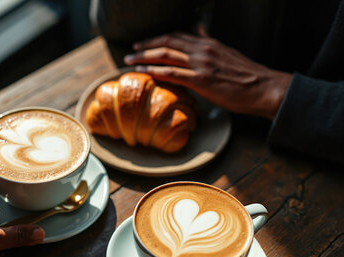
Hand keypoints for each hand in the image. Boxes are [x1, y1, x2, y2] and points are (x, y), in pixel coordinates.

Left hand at [124, 25, 291, 119]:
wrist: (264, 88)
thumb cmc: (247, 75)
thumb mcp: (228, 52)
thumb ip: (210, 42)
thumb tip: (200, 30)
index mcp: (209, 43)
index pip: (177, 36)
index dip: (158, 39)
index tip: (145, 44)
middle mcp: (202, 50)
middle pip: (167, 42)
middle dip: (145, 46)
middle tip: (131, 51)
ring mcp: (200, 64)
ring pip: (165, 56)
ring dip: (144, 58)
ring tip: (130, 62)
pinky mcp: (201, 80)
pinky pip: (170, 73)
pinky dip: (153, 71)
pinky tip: (142, 72)